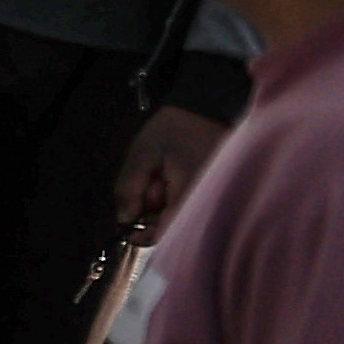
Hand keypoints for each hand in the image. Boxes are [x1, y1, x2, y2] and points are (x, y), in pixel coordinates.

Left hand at [113, 106, 225, 241]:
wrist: (209, 106)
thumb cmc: (176, 126)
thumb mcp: (142, 153)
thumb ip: (129, 188)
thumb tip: (124, 218)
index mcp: (190, 191)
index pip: (169, 232)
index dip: (145, 236)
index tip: (129, 231)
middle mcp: (209, 199)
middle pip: (176, 226)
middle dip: (155, 214)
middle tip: (149, 186)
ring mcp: (217, 195)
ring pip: (184, 216)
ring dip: (167, 203)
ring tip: (165, 174)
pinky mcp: (219, 190)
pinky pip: (195, 204)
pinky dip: (179, 196)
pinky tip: (176, 177)